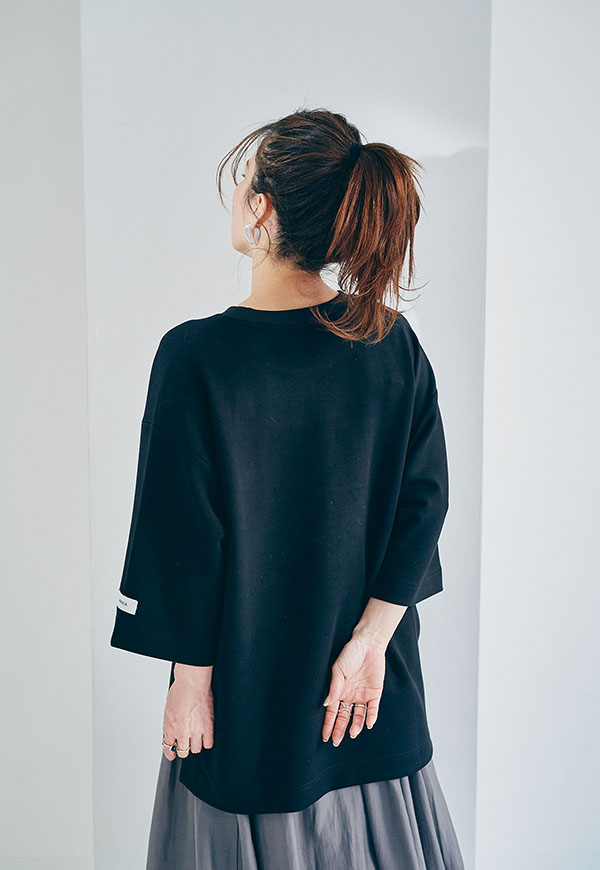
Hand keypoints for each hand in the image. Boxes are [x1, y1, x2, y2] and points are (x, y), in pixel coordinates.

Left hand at [162, 665, 213, 759]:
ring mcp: (195, 731)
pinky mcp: (208, 727)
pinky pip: (208, 743)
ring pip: (196, 749)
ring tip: (197, 736)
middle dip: (184, 747)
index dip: (171, 752)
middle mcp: (181, 732)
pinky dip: (207, 741)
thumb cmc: (181, 691)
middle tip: (187, 741)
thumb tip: (173, 730)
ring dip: (196, 744)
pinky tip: (206, 735)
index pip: (168, 749)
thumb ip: (171, 724)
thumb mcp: (169, 710)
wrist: (192, 683)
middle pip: (183, 752)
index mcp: (169, 728)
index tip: (172, 753)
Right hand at [322, 630, 385, 745]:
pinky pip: (373, 709)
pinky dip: (370, 717)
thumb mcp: (339, 670)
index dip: (328, 724)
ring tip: (352, 734)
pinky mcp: (375, 693)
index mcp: (338, 691)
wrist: (368, 644)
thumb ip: (334, 687)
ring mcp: (362, 695)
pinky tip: (367, 724)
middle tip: (336, 742)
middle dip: (339, 729)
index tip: (325, 736)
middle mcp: (350, 696)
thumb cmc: (350, 654)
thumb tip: (327, 704)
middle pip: (344, 717)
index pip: (332, 712)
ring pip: (358, 716)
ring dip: (355, 725)